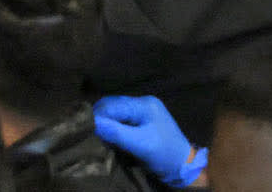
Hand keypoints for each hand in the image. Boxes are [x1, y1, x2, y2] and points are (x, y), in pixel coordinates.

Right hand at [92, 95, 206, 187]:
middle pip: (112, 105)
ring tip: (101, 136)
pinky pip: (121, 118)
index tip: (87, 129)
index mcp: (145, 105)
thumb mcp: (140, 145)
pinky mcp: (142, 120)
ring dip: (106, 123)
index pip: (112, 105)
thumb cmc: (164, 155)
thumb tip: (91, 122)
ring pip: (115, 112)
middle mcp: (143, 102)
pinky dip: (113, 126)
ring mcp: (143, 110)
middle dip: (101, 118)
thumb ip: (116, 132)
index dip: (98, 116)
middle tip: (92, 133)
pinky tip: (111, 136)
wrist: (184, 167)